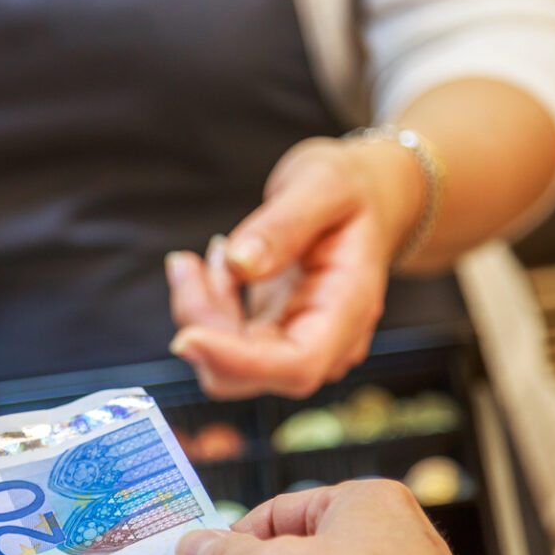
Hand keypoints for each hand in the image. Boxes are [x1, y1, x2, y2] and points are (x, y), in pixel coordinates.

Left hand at [166, 137, 425, 398]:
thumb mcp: (324, 184)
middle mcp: (326, 340)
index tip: (187, 337)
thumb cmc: (351, 191)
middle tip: (187, 261)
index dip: (240, 362)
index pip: (298, 364)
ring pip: (226, 363)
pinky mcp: (271, 338)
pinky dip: (205, 307)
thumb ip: (284, 223)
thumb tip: (241, 264)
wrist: (368, 200)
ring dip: (200, 311)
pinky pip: (223, 342)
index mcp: (350, 308)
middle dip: (204, 323)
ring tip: (216, 249)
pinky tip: (218, 264)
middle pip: (250, 371)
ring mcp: (296, 344)